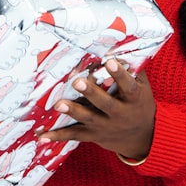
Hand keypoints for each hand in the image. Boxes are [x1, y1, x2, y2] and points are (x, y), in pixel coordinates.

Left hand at [38, 58, 155, 160]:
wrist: (143, 137)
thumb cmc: (140, 103)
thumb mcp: (143, 87)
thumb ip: (132, 70)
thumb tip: (119, 48)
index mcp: (134, 99)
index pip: (129, 86)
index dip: (120, 75)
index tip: (110, 62)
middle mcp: (120, 114)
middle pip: (105, 104)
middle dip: (91, 93)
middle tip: (78, 83)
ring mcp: (106, 126)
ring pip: (88, 119)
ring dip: (73, 111)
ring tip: (58, 104)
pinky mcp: (94, 135)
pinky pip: (74, 135)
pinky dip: (58, 136)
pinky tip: (42, 136)